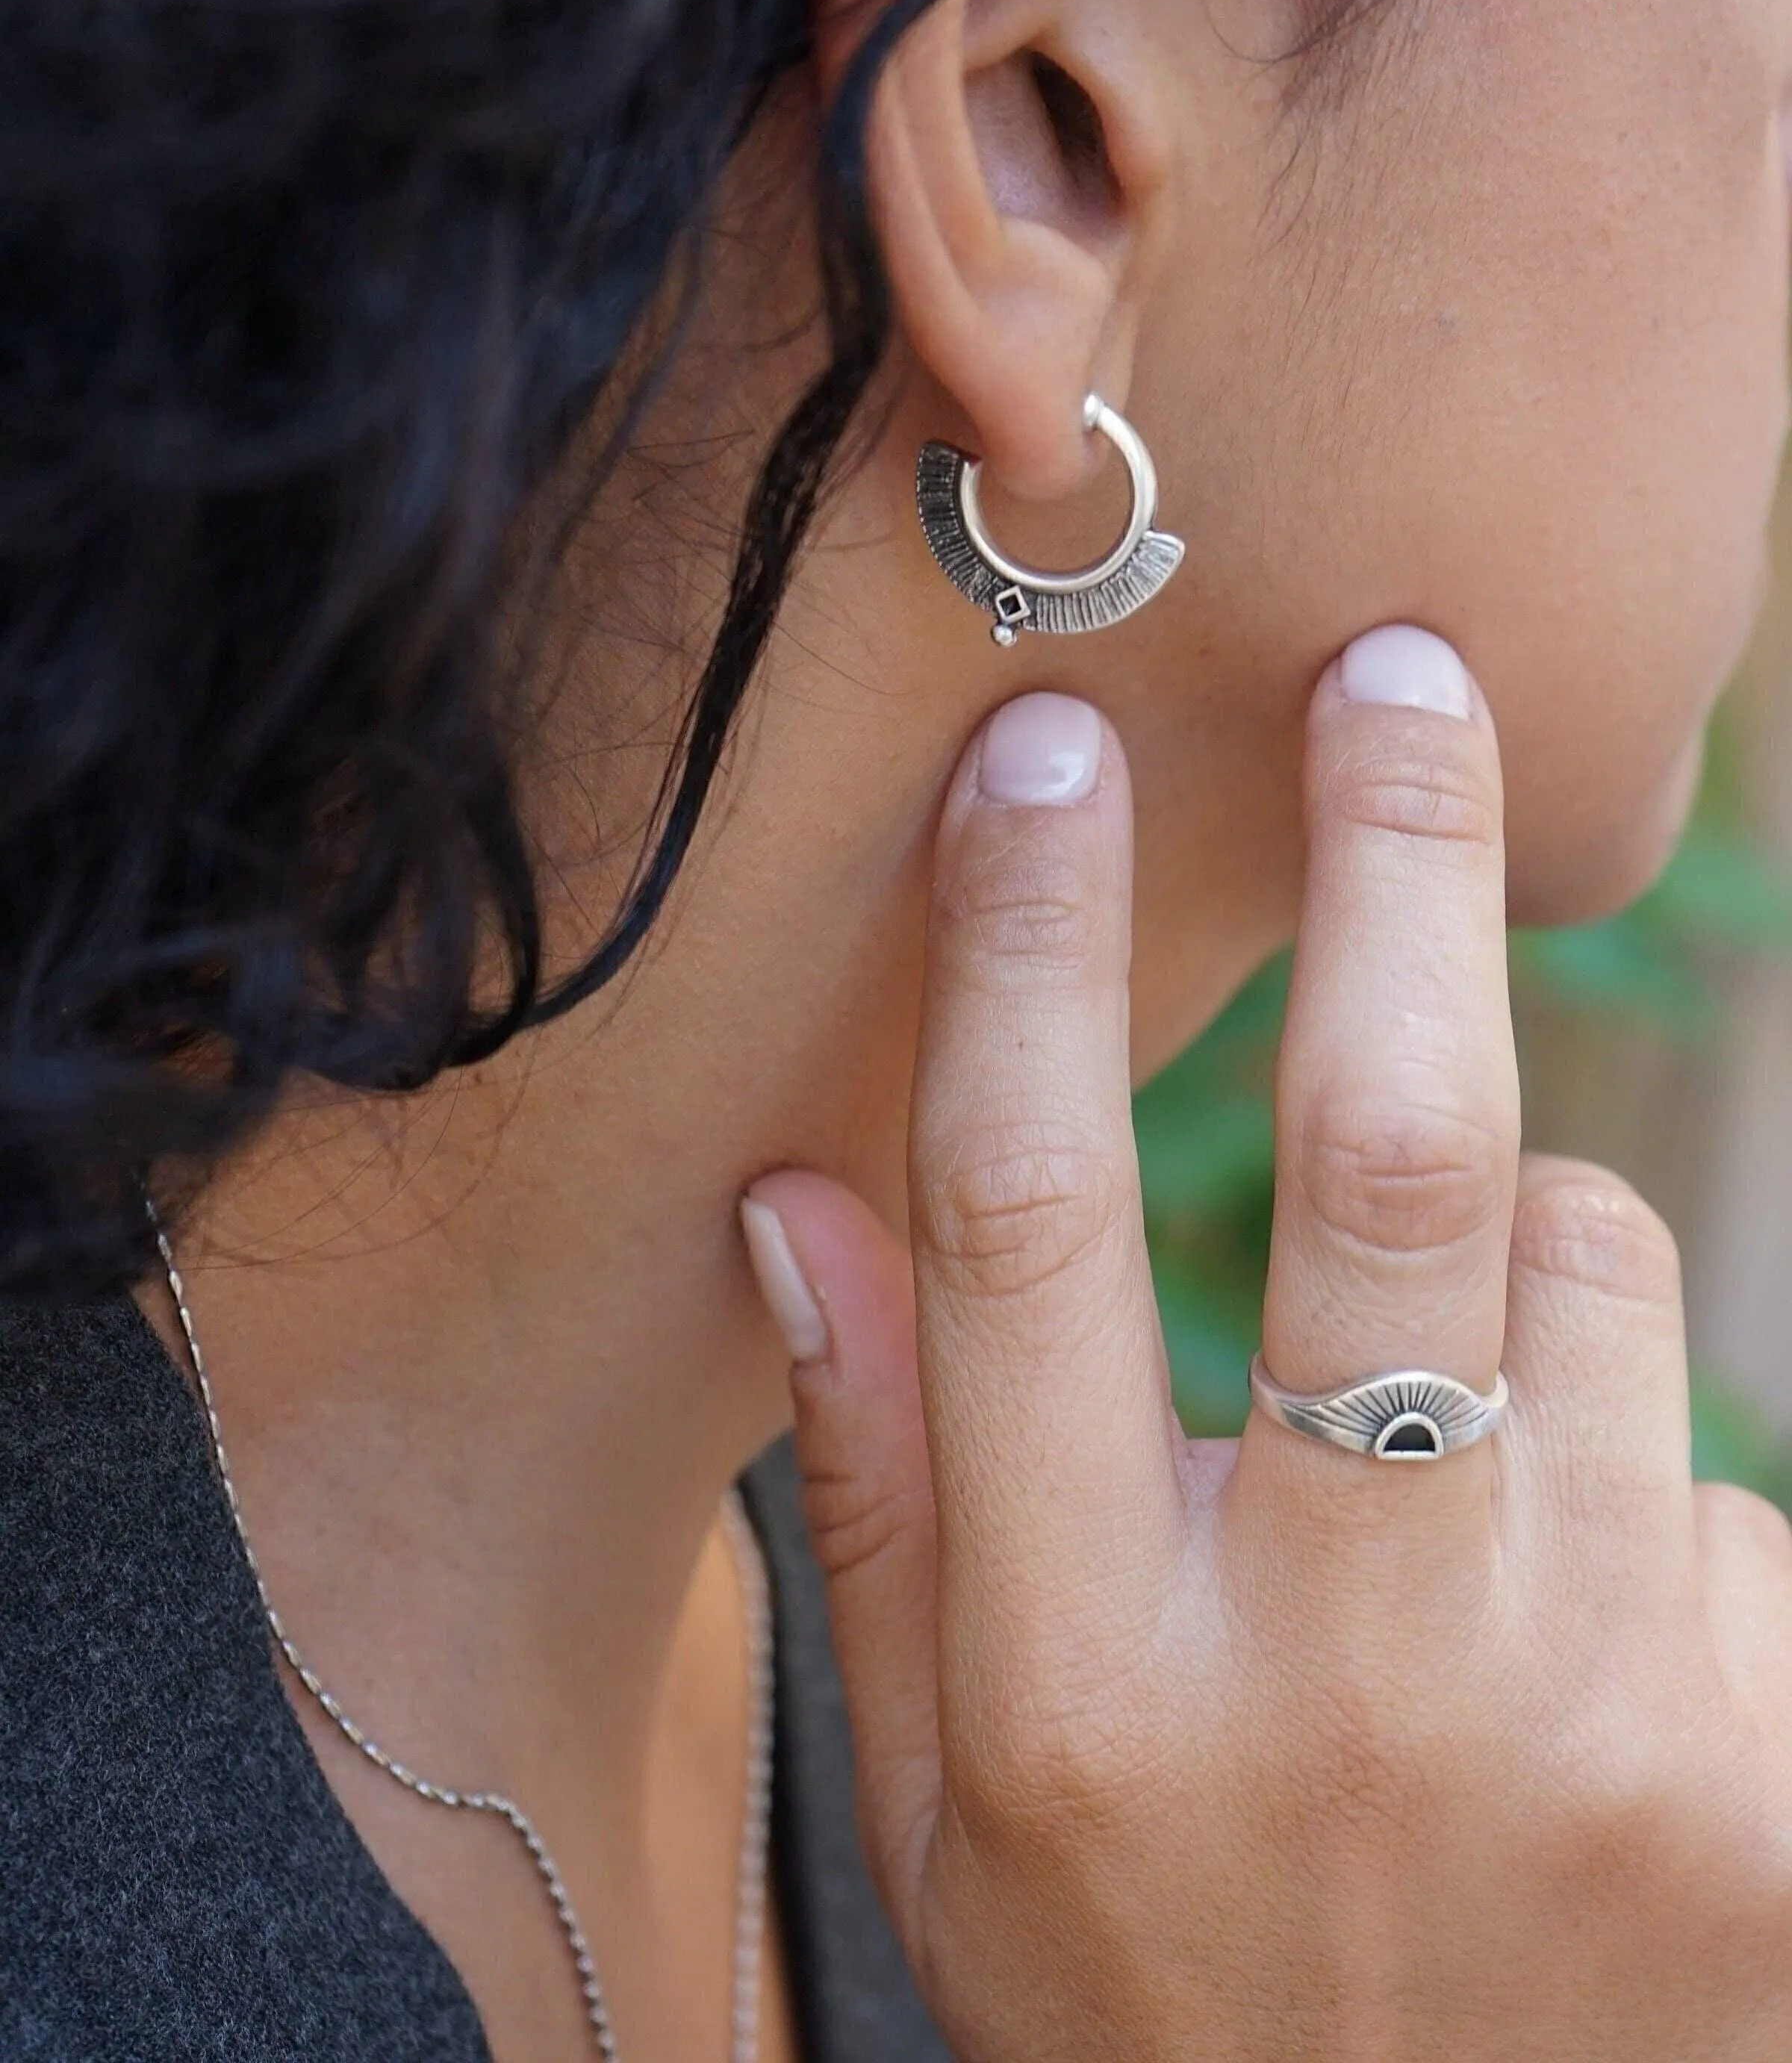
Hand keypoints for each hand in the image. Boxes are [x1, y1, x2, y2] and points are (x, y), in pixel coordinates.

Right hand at [741, 630, 1791, 2062]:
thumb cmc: (1156, 2011)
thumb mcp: (944, 1809)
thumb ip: (882, 1494)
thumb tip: (792, 1200)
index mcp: (1082, 1683)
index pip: (1020, 1223)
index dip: (1021, 954)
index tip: (1037, 752)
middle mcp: (1345, 1678)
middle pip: (1390, 1160)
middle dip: (1398, 875)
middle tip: (1404, 676)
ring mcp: (1604, 1724)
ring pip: (1591, 1273)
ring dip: (1518, 1262)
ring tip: (1447, 1451)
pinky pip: (1722, 1464)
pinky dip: (1635, 1478)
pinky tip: (1581, 1653)